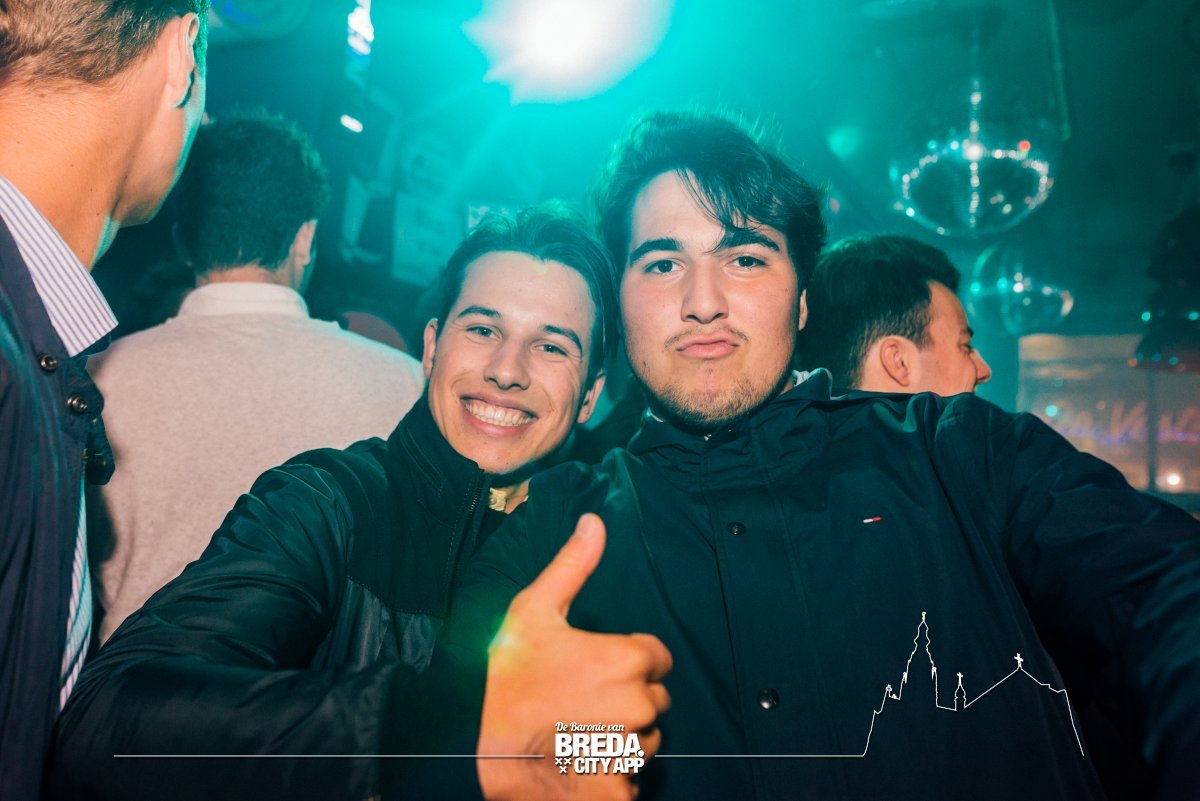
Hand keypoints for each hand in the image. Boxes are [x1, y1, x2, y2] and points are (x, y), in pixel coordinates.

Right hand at [477, 514, 671, 800]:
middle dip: (627, 697)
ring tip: (579, 728)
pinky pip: (635, 773)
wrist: (497, 757)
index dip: (627, 660)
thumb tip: (593, 521)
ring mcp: (634, 745)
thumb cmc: (512, 683)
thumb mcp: (533, 613)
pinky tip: (583, 757)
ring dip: (623, 733)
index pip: (656, 657)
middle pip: (653, 696)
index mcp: (627, 658)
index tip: (594, 669)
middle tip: (581, 700)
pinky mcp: (624, 782)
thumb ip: (571, 566)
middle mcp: (639, 701)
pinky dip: (614, 769)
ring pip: (647, 735)